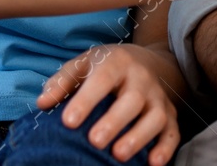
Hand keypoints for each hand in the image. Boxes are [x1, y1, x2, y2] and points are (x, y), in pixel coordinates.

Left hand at [37, 43, 180, 164]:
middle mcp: (141, 79)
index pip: (102, 79)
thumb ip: (62, 82)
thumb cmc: (105, 68)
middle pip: (133, 99)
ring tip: (119, 155)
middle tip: (95, 141)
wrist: (146, 62)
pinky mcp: (170, 115)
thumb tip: (43, 103)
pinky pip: (173, 131)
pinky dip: (166, 148)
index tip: (68, 121)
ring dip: (139, 136)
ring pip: (156, 116)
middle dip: (115, 121)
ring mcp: (158, 97)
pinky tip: (153, 163)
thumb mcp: (83, 64)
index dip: (86, 99)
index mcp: (117, 63)